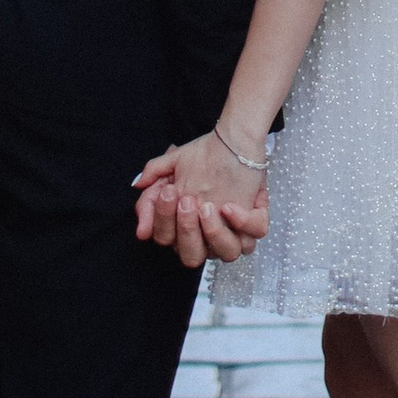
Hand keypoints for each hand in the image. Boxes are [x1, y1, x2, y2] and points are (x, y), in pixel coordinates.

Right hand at [133, 132, 268, 267]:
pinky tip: (230, 206)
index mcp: (186, 228)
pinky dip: (242, 224)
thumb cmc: (203, 158)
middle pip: (193, 257)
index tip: (168, 192)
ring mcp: (234, 232)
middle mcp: (208, 237)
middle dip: (187, 230)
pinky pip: (253, 235)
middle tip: (187, 200)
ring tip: (208, 206)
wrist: (231, 140)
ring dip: (215, 233)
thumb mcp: (171, 169)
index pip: (167, 239)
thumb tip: (141, 224)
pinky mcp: (256, 221)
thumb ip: (150, 188)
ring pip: (227, 254)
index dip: (164, 220)